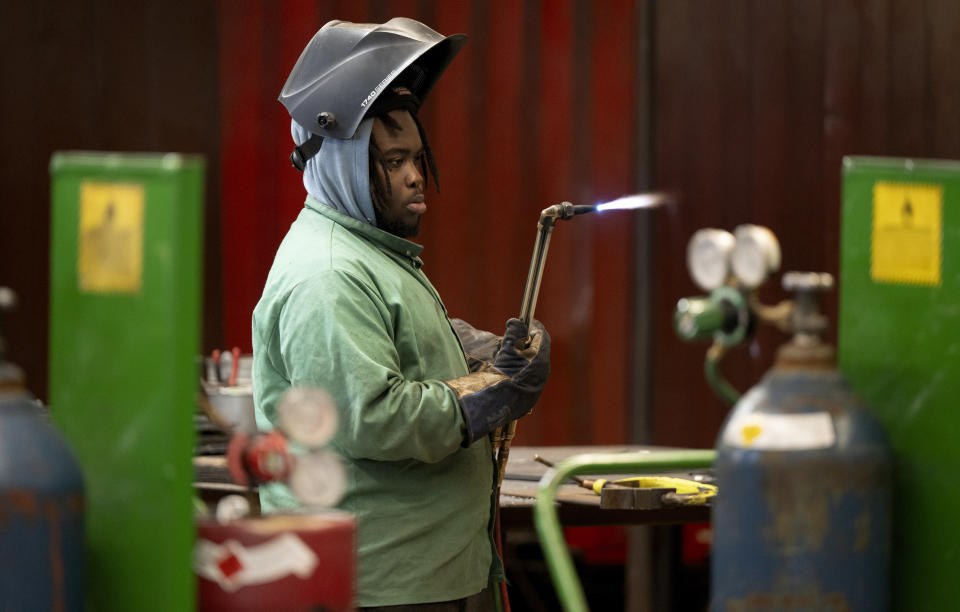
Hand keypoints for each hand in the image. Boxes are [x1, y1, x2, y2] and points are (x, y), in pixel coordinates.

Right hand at [444, 318, 550, 445]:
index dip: (532, 327)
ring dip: (523, 357)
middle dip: (527, 343)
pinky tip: (507, 371)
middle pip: (538, 351)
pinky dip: (521, 371)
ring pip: (533, 366)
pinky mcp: (528, 398)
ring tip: (508, 355)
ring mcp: (536, 387)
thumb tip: (515, 321)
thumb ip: (513, 334)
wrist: (493, 406)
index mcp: (539, 360)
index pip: (541, 336)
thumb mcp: (506, 350)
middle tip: (514, 338)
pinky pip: (528, 379)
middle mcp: (542, 373)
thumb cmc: (499, 376)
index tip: (524, 322)